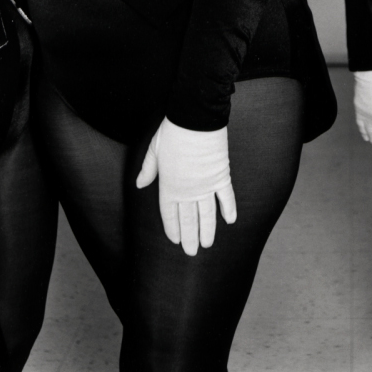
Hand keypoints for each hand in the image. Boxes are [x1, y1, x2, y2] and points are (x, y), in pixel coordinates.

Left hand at [135, 119, 235, 255]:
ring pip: (207, 214)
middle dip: (190, 237)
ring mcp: (205, 185)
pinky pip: (226, 197)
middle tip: (192, 252)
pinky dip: (229, 209)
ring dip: (208, 231)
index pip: (170, 214)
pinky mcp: (221, 176)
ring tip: (207, 244)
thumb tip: (140, 184)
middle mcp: (187, 191)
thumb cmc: (172, 132)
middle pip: (189, 219)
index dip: (173, 229)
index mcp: (168, 186)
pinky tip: (231, 221)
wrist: (195, 119)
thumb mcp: (154, 151)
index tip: (176, 241)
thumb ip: (148, 170)